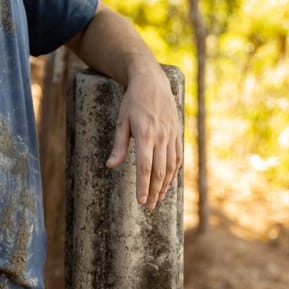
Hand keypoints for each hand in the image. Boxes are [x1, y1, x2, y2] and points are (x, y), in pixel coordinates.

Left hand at [105, 65, 182, 209]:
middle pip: (159, 171)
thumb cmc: (133, 102)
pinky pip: (177, 158)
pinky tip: (167, 182)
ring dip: (164, 186)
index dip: (143, 186)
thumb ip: (119, 145)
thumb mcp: (121, 121)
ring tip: (157, 199)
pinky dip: (173, 173)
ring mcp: (172, 135)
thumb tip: (110, 165)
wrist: (153, 82)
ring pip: (170, 167)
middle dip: (153, 192)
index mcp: (146, 135)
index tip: (140, 201)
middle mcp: (162, 137)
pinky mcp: (177, 133)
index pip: (145, 167)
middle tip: (148, 207)